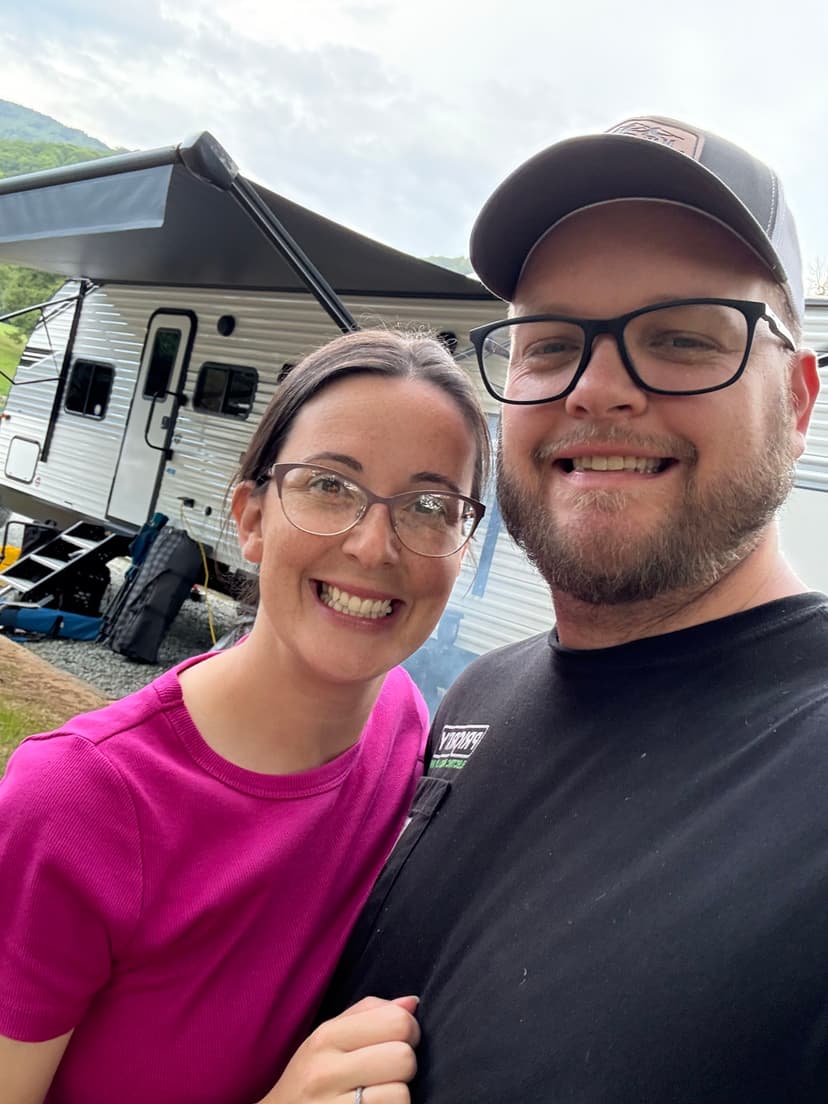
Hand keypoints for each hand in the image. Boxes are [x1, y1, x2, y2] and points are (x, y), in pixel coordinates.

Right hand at [259, 995, 420, 1103]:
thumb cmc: (311, 1076)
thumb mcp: (328, 1037)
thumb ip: (369, 1013)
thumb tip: (412, 1003)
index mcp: (327, 1037)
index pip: (396, 1021)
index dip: (410, 1030)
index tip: (399, 1041)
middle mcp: (326, 1073)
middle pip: (403, 1058)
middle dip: (404, 1066)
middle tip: (388, 1072)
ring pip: (401, 1094)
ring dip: (397, 1096)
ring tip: (378, 1095)